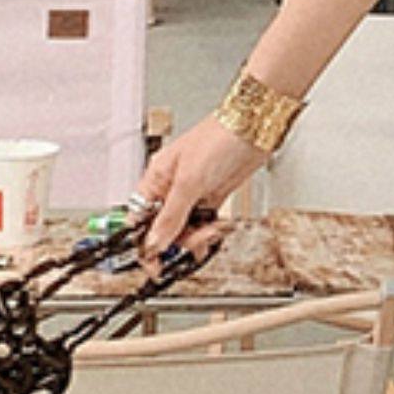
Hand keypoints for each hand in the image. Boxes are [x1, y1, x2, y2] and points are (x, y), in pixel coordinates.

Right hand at [135, 113, 266, 253]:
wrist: (254, 129)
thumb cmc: (219, 139)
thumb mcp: (190, 181)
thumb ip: (171, 215)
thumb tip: (154, 242)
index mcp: (156, 179)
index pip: (138, 219)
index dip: (144, 243)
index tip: (154, 264)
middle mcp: (171, 187)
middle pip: (163, 228)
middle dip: (178, 240)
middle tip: (194, 241)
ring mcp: (192, 193)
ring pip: (185, 228)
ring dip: (198, 236)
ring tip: (212, 230)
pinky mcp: (212, 196)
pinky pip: (203, 222)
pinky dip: (209, 231)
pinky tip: (215, 231)